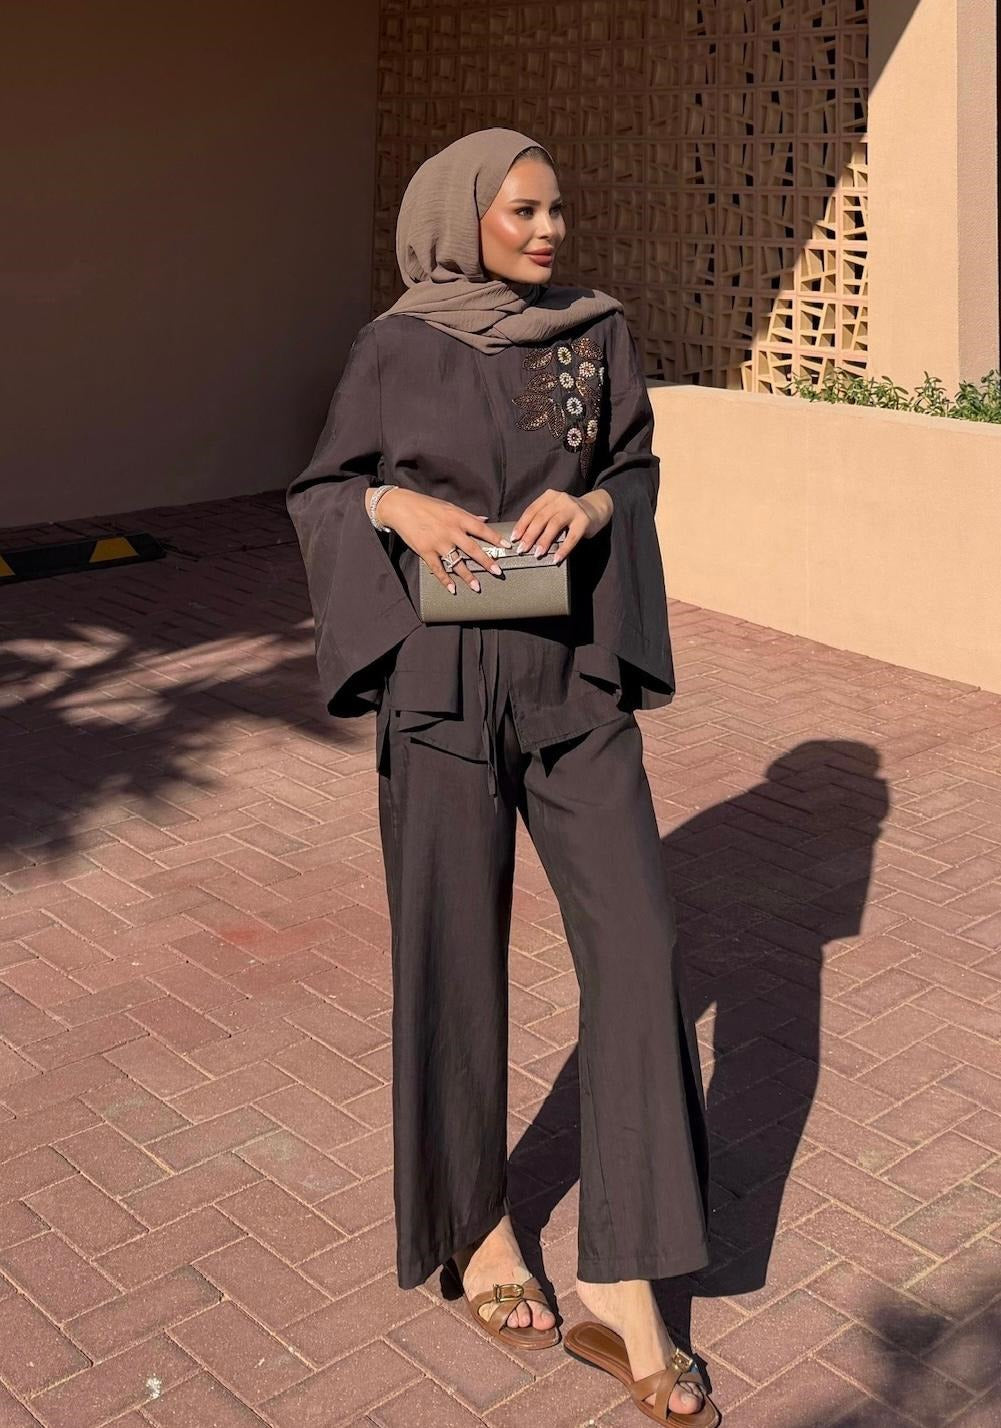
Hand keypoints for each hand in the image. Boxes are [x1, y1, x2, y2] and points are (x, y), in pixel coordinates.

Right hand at [374, 488, 511, 594]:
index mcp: (458, 518)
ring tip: (477, 587)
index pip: (482, 529)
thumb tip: (485, 520)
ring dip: (467, 576)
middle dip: (487, 562)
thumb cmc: (426, 505)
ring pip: (457, 562)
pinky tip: (452, 589)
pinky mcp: (425, 551)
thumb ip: (467, 516)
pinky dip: (445, 580)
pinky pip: (438, 568)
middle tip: (498, 572)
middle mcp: (450, 531)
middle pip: (473, 549)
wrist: (401, 507)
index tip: (507, 547)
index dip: (495, 538)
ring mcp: (438, 542)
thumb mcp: (449, 507)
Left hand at [511, 488, 613, 563]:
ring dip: (544, 541)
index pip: (531, 511)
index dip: (522, 525)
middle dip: (529, 535)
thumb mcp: (554, 511)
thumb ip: (542, 519)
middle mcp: (560, 500)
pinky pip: (572, 537)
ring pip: (554, 525)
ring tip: (537, 554)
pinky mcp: (584, 520)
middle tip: (522, 550)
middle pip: (541, 518)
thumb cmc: (570, 514)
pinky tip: (556, 558)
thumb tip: (523, 539)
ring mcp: (573, 509)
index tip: (514, 538)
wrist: (596, 508)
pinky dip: (563, 549)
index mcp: (549, 497)